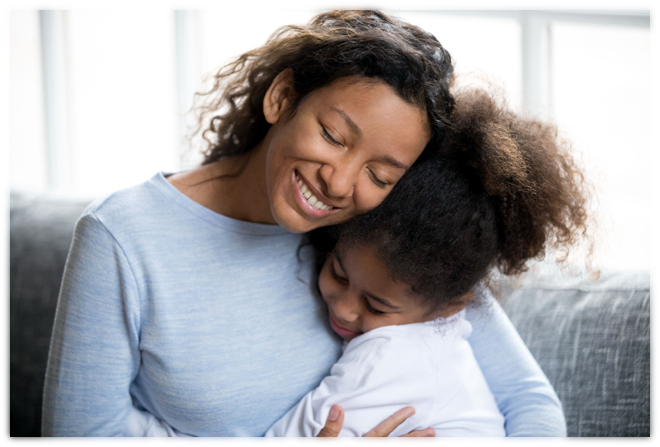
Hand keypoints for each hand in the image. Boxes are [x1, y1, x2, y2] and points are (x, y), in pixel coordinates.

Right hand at [316, 405, 434, 437]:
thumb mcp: (323, 443)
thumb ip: (331, 428)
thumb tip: (338, 407)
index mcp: (362, 445)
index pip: (383, 431)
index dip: (397, 420)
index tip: (411, 410)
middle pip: (397, 446)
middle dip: (416, 440)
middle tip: (433, 434)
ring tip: (433, 443)